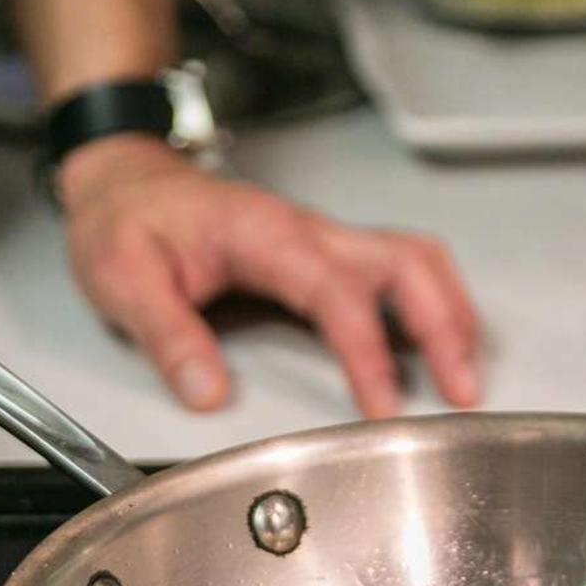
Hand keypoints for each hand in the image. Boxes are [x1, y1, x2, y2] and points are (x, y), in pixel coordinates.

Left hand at [56, 135, 481, 418]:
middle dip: (445, 325)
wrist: (122, 182)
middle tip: (461, 388)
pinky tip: (433, 345)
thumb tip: (208, 393)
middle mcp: (306, 230)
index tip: (382, 403)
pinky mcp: (322, 254)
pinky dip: (429, 305)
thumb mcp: (125, 278)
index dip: (366, 350)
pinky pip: (395, 269)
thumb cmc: (126, 221)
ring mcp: (320, 239)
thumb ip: (168, 336)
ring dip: (449, 313)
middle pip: (406, 261)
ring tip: (462, 373)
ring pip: (414, 259)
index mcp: (264, 233)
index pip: (335, 291)